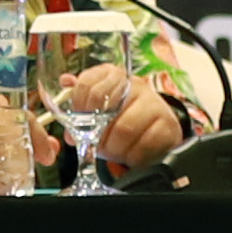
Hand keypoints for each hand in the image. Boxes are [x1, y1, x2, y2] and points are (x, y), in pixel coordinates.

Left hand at [52, 62, 189, 177]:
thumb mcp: (102, 107)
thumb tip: (64, 82)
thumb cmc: (124, 117)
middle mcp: (134, 84)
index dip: (78, 109)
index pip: (86, 84)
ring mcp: (154, 103)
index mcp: (113, 75)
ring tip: (113, 152)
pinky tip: (130, 155)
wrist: (160, 129)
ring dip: (113, 149)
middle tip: (95, 146)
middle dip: (96, 133)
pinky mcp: (167, 125)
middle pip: (104, 108)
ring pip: (123, 129)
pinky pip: (143, 146)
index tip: (78, 126)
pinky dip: (132, 157)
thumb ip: (82, 100)